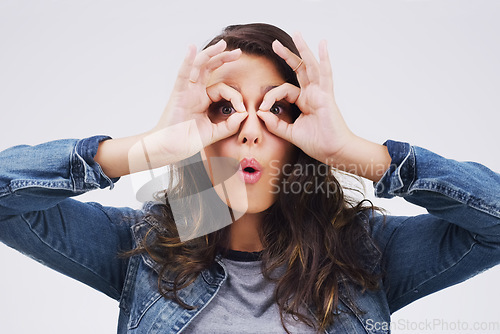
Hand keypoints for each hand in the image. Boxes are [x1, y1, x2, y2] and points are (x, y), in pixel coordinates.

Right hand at [149, 40, 247, 164]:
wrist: (171, 149)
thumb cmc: (187, 141)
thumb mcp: (215, 132)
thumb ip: (230, 125)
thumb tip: (245, 113)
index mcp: (203, 100)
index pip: (223, 89)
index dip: (236, 97)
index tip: (243, 110)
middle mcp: (195, 92)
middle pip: (210, 69)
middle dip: (223, 58)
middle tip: (238, 52)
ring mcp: (187, 91)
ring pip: (199, 66)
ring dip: (211, 54)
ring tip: (223, 45)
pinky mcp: (178, 93)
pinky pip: (183, 73)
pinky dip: (187, 60)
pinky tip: (191, 48)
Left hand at [257, 34, 389, 180]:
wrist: (333, 152)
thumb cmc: (318, 143)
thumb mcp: (290, 134)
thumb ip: (275, 124)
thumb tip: (260, 112)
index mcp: (304, 102)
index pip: (284, 90)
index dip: (271, 96)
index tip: (262, 108)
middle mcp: (312, 94)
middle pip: (299, 69)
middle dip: (287, 55)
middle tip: (275, 44)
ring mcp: (320, 93)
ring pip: (310, 66)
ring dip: (303, 50)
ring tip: (296, 34)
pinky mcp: (327, 95)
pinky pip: (325, 74)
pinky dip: (324, 58)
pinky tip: (322, 44)